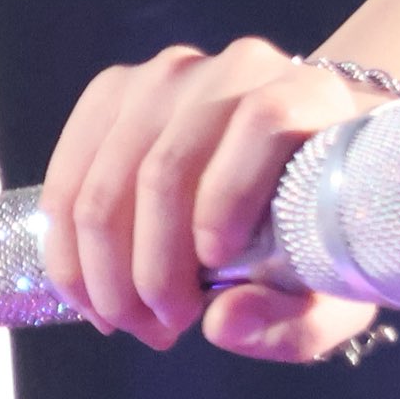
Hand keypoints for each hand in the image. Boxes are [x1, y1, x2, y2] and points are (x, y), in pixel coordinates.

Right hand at [39, 36, 389, 359]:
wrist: (300, 156)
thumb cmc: (322, 224)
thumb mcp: (333, 285)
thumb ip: (293, 317)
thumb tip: (219, 326)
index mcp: (308, 96)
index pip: (263, 123)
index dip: (230, 198)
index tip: (214, 276)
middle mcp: (235, 69)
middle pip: (165, 167)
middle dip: (150, 268)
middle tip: (162, 329)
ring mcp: (164, 75)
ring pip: (107, 177)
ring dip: (103, 266)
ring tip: (127, 319)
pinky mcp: (114, 90)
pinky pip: (68, 170)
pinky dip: (67, 241)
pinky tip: (86, 287)